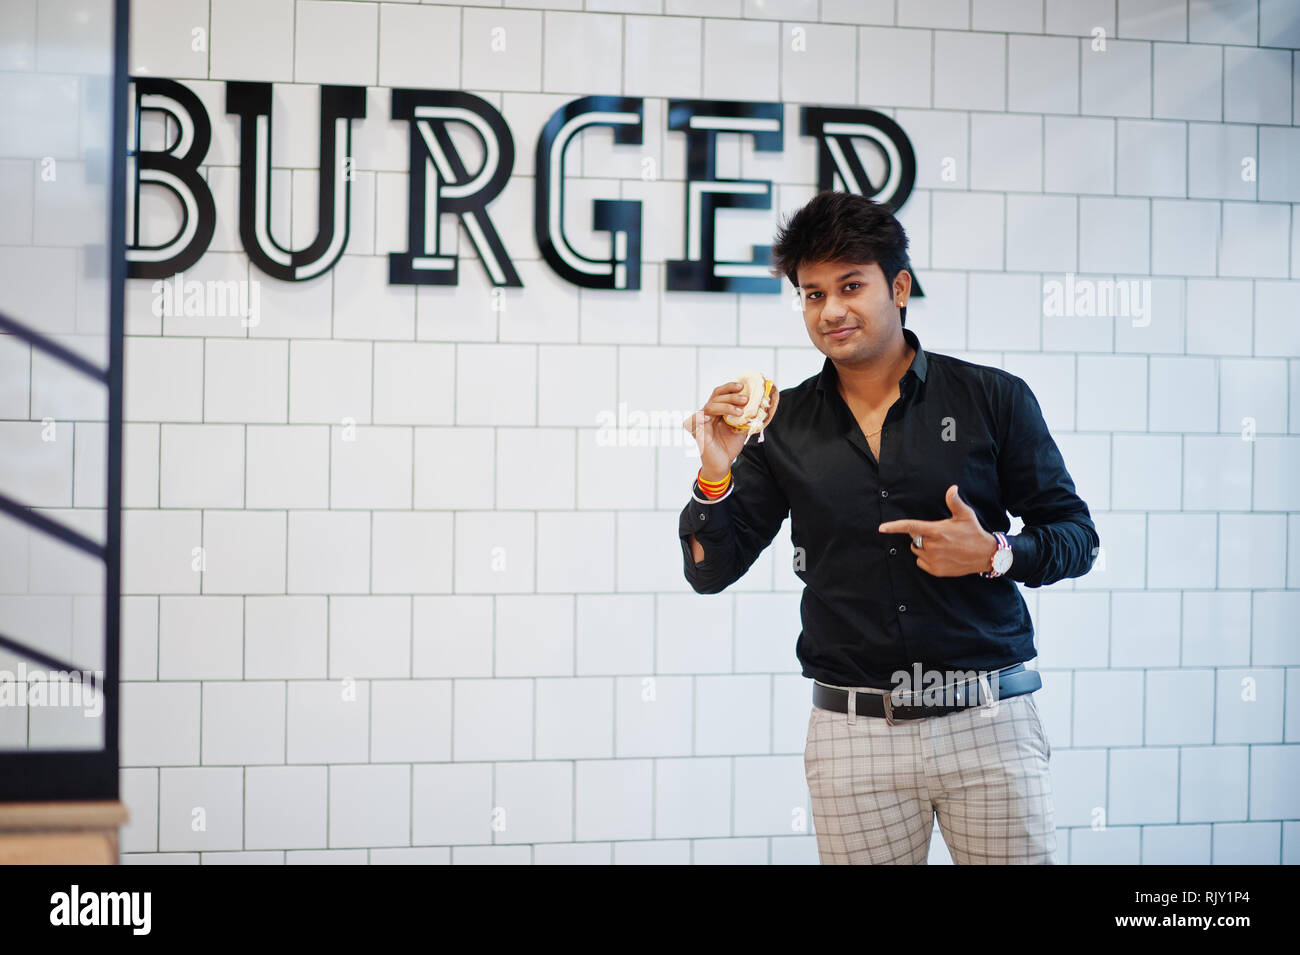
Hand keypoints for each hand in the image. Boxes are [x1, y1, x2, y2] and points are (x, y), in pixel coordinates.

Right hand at [683, 380, 779, 478]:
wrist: (722, 464)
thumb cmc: (729, 446)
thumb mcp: (741, 428)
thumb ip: (746, 416)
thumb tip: (760, 405)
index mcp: (717, 410)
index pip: (721, 393)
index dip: (730, 388)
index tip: (742, 386)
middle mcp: (708, 413)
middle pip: (716, 397)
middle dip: (731, 396)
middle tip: (745, 400)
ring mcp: (702, 422)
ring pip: (710, 406)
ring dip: (725, 406)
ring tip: (740, 412)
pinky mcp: (697, 432)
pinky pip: (696, 422)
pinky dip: (701, 418)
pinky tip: (708, 418)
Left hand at [878, 484, 997, 576]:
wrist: (985, 555)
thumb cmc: (974, 532)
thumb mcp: (966, 515)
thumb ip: (955, 502)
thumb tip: (952, 488)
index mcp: (936, 531)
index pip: (910, 527)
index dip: (894, 527)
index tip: (881, 528)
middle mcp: (933, 546)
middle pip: (914, 538)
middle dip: (920, 535)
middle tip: (937, 534)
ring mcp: (934, 559)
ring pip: (916, 551)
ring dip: (923, 547)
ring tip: (940, 545)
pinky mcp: (936, 570)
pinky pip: (921, 563)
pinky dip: (926, 559)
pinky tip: (940, 555)